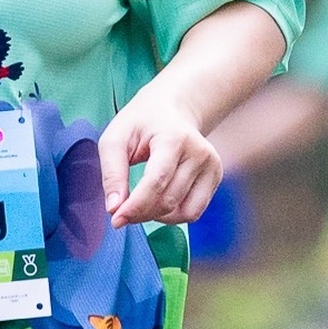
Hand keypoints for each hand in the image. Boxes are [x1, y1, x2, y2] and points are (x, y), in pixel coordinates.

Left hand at [95, 87, 222, 228]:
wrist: (172, 109)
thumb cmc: (140, 124)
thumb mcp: (115, 139)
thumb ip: (112, 172)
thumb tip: (114, 209)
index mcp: (174, 138)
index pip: (157, 181)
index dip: (135, 206)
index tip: (116, 219)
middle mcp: (198, 152)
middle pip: (168, 201)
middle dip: (140, 213)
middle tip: (121, 211)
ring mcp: (211, 165)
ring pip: (182, 212)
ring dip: (156, 217)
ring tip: (141, 204)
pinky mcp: (215, 176)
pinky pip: (193, 212)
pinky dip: (173, 216)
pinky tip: (158, 203)